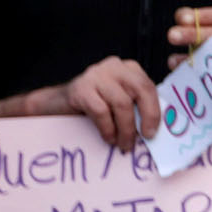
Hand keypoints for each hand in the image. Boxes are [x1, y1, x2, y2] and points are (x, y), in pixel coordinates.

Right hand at [29, 57, 161, 150]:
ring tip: (123, 144)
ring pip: (122, 103)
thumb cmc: (93, 105)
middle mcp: (114, 67)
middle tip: (144, 138)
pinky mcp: (81, 88)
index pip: (148, 86)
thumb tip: (156, 128)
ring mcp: (96, 75)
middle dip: (146, 116)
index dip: (154, 110)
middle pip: (140, 90)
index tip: (153, 132)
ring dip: (125, 129)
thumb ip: (136, 106)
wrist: (56, 104)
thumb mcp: (119, 100)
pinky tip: (108, 138)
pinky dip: (108, 128)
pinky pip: (101, 111)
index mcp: (128, 68)